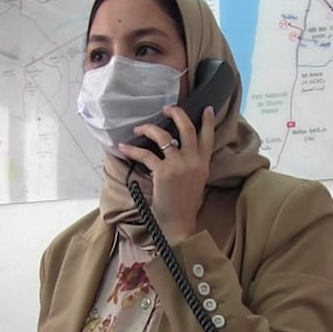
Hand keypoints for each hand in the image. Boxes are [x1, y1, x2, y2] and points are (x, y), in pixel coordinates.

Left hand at [118, 105, 216, 243]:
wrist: (180, 225)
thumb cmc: (184, 206)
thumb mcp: (196, 182)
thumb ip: (191, 166)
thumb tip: (177, 151)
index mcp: (203, 164)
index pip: (208, 137)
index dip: (207, 120)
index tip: (205, 107)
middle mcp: (193, 161)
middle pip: (187, 128)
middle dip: (176, 113)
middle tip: (166, 108)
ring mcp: (179, 166)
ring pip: (163, 136)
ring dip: (149, 128)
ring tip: (139, 128)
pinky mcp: (163, 172)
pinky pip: (145, 154)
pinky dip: (132, 149)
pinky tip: (124, 147)